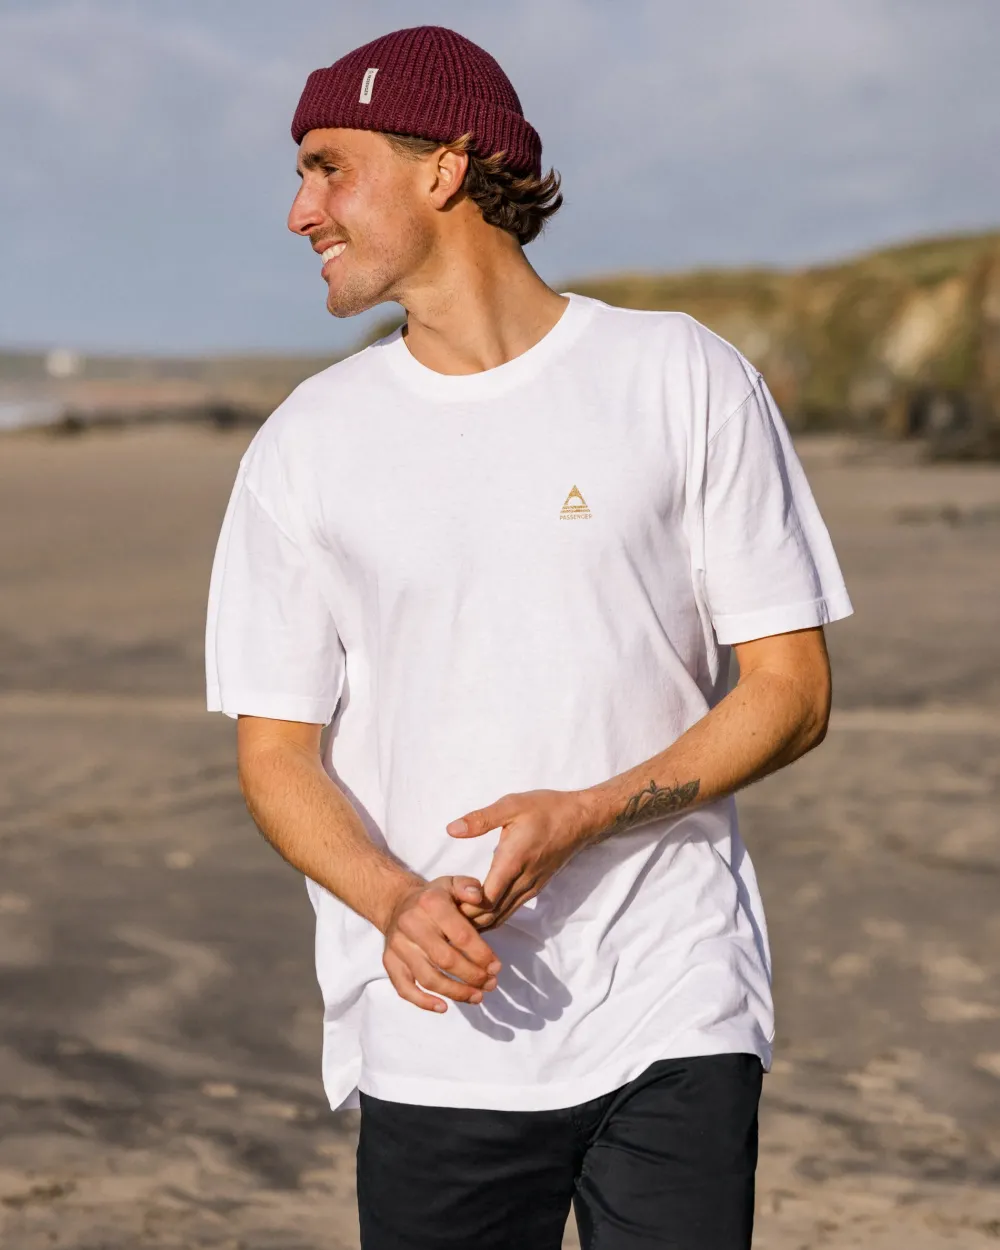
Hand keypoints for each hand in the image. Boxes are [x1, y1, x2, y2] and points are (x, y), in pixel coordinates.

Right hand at [382, 876, 501, 1012]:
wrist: (397, 903)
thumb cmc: (433, 897)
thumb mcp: (452, 883)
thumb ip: (468, 887)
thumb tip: (480, 897)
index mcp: (431, 904)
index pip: (461, 935)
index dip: (482, 955)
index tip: (497, 967)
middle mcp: (411, 924)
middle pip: (445, 960)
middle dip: (472, 976)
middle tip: (491, 984)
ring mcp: (398, 945)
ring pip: (427, 977)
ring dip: (455, 992)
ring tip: (477, 997)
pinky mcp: (389, 961)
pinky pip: (403, 987)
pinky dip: (422, 1002)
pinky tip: (443, 1007)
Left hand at [446, 790, 597, 929]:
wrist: (580, 818)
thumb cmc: (546, 809)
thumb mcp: (511, 805)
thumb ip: (480, 819)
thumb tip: (451, 829)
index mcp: (513, 861)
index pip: (486, 900)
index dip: (465, 907)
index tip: (444, 902)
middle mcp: (523, 880)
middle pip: (492, 914)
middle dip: (467, 919)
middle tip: (442, 917)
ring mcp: (531, 886)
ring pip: (502, 916)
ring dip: (480, 921)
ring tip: (455, 920)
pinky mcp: (536, 887)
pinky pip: (512, 909)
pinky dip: (493, 915)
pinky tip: (478, 914)